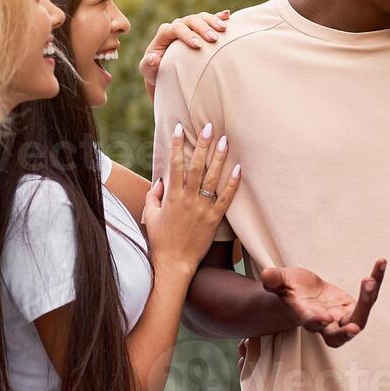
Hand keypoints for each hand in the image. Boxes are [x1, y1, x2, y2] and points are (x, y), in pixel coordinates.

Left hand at [139, 9, 230, 99]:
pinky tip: (228, 15)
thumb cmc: (157, 73)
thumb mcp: (149, 72)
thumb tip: (153, 57)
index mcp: (164, 33)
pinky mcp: (200, 30)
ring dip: (213, 21)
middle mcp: (177, 26)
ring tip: (224, 30)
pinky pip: (210, 20)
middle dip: (202, 28)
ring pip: (201, 17)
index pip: (175, 28)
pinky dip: (218, 17)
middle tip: (213, 39)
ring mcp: (189, 26)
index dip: (185, 34)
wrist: (167, 71)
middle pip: (190, 20)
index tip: (197, 45)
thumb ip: (148, 65)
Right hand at [144, 121, 240, 271]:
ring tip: (225, 141)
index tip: (180, 128)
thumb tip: (160, 180)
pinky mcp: (214, 219)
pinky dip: (232, 183)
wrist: (174, 263)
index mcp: (171, 197)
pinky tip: (238, 169)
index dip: (177, 145)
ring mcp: (202, 209)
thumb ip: (154, 196)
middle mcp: (188, 199)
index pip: (175, 165)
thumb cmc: (160, 240)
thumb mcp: (150, 216)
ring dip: (219, 158)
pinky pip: (226, 199)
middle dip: (202, 145)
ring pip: (212, 178)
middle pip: (196, 167)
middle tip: (209, 127)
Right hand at [260, 259, 386, 347]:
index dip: (317, 322)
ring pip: (360, 316)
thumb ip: (274, 280)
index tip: (324, 317)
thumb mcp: (280, 281)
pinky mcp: (354, 307)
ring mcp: (342, 318)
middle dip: (349, 328)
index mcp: (305, 317)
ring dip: (367, 298)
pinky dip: (376, 281)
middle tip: (355, 325)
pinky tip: (380, 263)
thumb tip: (266, 274)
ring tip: (371, 279)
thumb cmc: (289, 289)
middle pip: (339, 335)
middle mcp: (326, 324)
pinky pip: (369, 297)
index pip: (311, 324)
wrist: (303, 294)